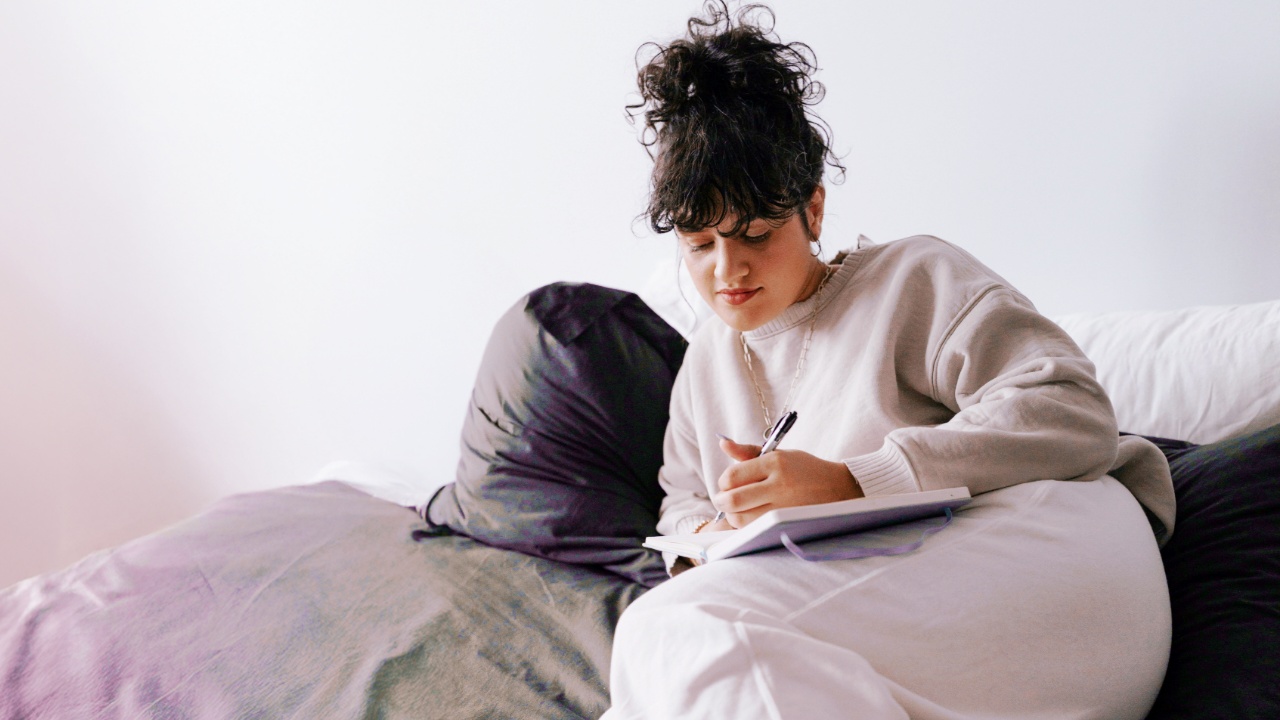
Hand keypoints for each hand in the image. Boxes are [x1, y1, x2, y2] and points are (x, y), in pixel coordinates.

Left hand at [713, 437, 862, 526]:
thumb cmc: (804, 469)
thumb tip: (723, 444)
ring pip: (742, 519)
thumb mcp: (778, 454)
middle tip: (724, 500)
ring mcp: (785, 507)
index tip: (726, 484)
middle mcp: (780, 485)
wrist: (838, 488)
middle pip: (733, 500)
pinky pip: (756, 529)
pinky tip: (754, 517)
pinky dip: (748, 526)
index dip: (722, 482)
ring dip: (734, 515)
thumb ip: (748, 451)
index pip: (732, 476)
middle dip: (722, 501)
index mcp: (775, 462)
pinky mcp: (789, 524)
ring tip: (741, 509)